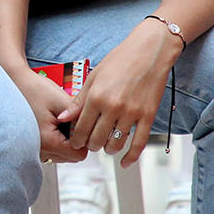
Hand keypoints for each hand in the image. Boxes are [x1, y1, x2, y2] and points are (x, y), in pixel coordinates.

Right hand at [11, 71, 86, 163]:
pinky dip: (57, 140)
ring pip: (62, 155)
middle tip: (69, 119)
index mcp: (48, 142)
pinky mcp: (32, 146)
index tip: (80, 123)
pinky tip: (52, 124)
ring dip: (66, 140)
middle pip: (71, 157)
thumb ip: (79, 118)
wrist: (13, 83)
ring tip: (59, 120)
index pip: (79, 154)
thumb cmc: (34, 89)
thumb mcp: (61, 100)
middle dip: (75, 140)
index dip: (84, 138)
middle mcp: (39, 150)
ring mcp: (34, 149)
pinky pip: (52, 150)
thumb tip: (93, 130)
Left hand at [66, 24, 176, 166]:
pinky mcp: (148, 116)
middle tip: (90, 144)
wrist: (149, 51)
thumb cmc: (119, 60)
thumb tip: (63, 119)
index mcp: (96, 97)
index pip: (81, 128)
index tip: (75, 143)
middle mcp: (112, 107)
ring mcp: (131, 113)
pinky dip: (130, 156)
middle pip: (97, 139)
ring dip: (108, 149)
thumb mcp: (94, 77)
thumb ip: (79, 101)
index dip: (76, 139)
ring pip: (115, 143)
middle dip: (91, 145)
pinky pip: (139, 143)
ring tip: (105, 147)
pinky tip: (124, 162)